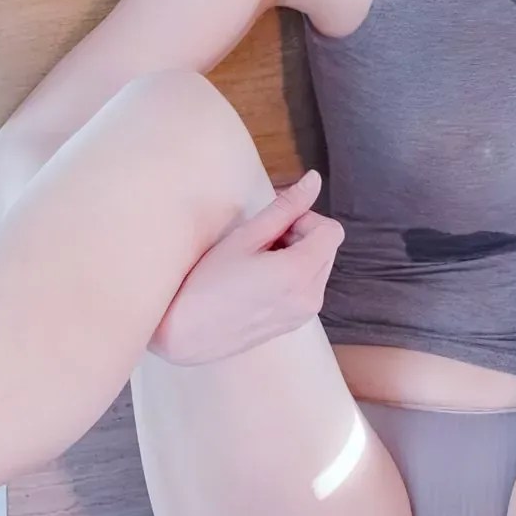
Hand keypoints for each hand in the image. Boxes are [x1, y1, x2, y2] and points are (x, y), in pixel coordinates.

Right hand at [148, 170, 343, 364]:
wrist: (184, 333)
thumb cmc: (206, 283)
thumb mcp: (244, 237)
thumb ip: (284, 208)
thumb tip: (314, 181)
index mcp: (300, 273)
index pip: (331, 231)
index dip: (306, 219)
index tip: (275, 224)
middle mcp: (310, 297)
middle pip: (327, 249)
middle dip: (301, 236)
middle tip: (261, 240)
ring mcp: (304, 315)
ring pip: (318, 268)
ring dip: (297, 256)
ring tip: (257, 261)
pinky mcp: (294, 324)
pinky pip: (307, 289)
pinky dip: (292, 276)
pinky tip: (258, 280)